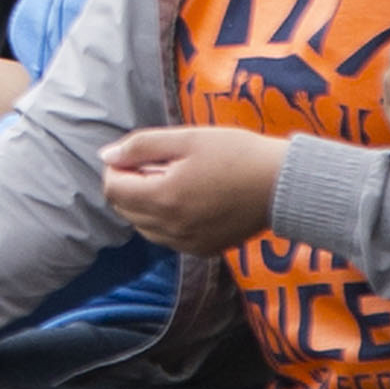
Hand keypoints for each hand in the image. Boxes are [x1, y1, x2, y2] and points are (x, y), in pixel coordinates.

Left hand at [98, 126, 288, 255]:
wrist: (282, 185)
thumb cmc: (236, 154)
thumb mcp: (186, 138)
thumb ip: (141, 146)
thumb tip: (106, 156)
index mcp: (164, 198)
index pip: (113, 189)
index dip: (118, 167)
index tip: (139, 153)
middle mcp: (171, 229)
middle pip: (125, 210)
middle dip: (131, 184)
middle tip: (161, 163)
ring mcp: (187, 244)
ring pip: (144, 227)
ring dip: (147, 203)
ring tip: (177, 179)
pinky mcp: (203, 250)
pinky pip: (167, 238)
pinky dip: (166, 220)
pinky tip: (190, 199)